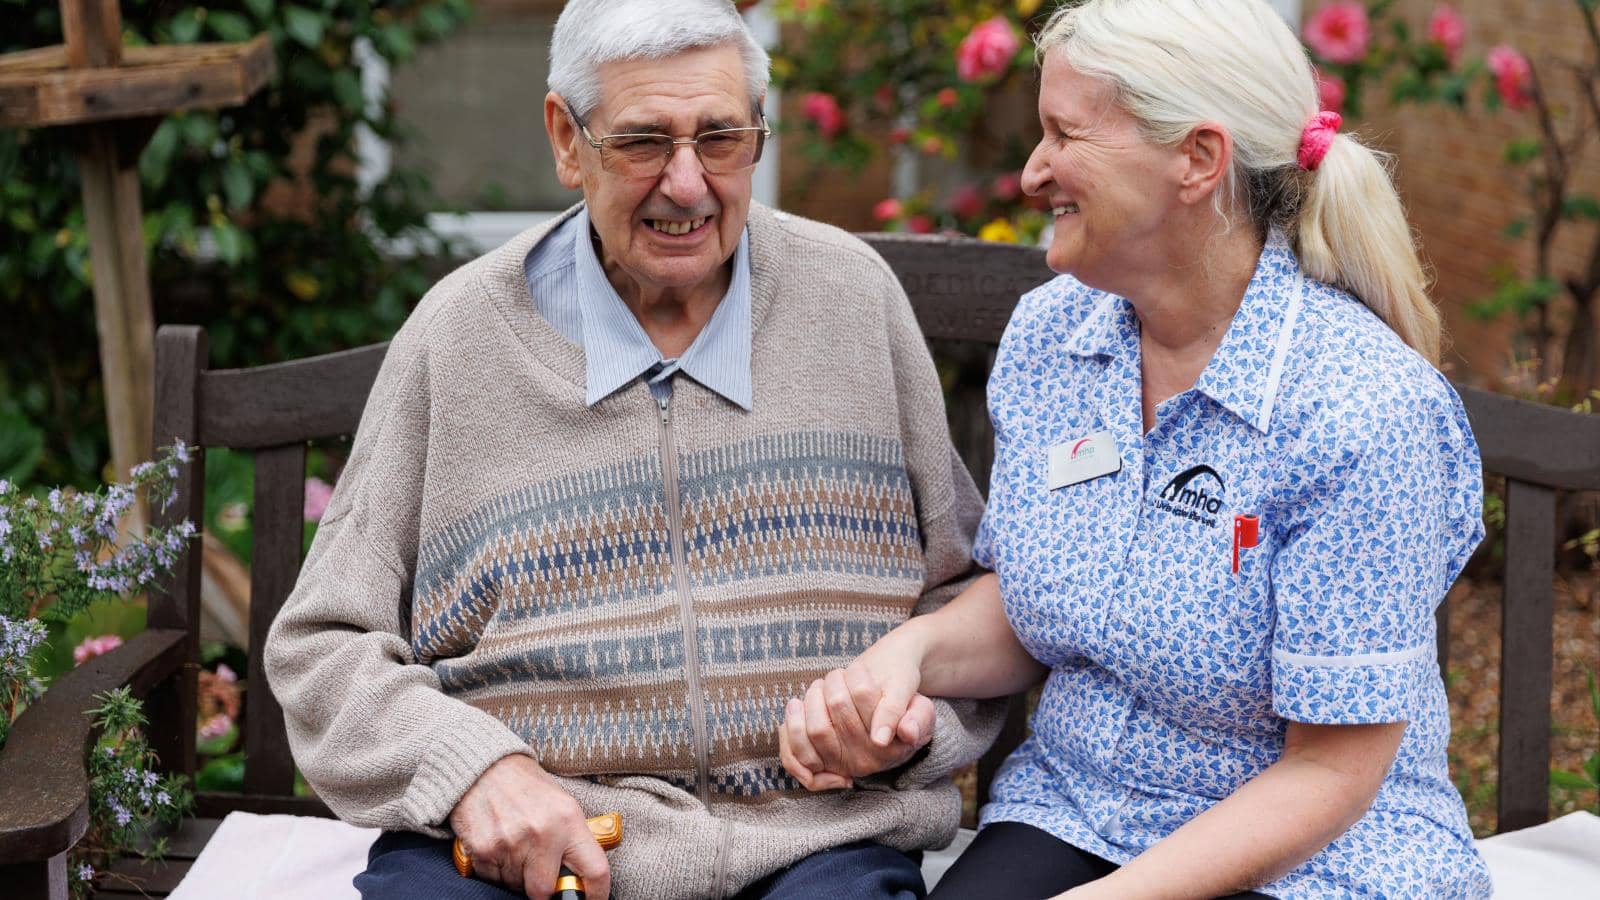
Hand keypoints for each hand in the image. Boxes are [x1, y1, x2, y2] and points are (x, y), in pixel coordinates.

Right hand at [448, 754, 609, 898]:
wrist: (483, 767)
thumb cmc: (526, 785)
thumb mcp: (561, 803)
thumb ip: (573, 837)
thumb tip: (583, 874)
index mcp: (568, 820)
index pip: (594, 870)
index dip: (597, 895)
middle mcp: (541, 833)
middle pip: (545, 891)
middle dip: (543, 889)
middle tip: (540, 873)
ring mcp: (510, 843)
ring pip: (516, 886)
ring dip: (517, 876)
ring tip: (516, 847)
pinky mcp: (484, 850)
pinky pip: (493, 878)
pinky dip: (496, 869)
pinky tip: (498, 845)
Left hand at [778, 628, 932, 788]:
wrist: (881, 722)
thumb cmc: (901, 707)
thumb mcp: (922, 709)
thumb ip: (919, 718)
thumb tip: (906, 730)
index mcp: (892, 747)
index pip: (866, 701)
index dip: (858, 680)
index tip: (860, 669)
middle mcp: (866, 761)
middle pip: (839, 708)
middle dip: (835, 682)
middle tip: (839, 674)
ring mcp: (842, 765)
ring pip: (817, 728)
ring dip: (813, 697)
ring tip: (821, 687)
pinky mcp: (820, 765)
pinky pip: (796, 752)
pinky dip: (791, 724)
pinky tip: (797, 704)